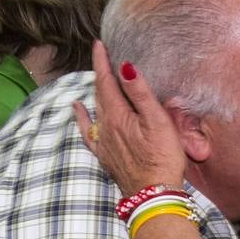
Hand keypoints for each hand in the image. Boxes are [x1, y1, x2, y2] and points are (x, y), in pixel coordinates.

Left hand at [73, 40, 187, 195]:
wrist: (153, 194)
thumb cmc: (162, 158)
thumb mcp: (157, 121)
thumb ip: (140, 93)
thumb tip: (125, 66)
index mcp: (118, 114)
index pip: (106, 80)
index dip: (102, 61)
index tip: (98, 44)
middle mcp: (106, 126)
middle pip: (99, 93)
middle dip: (99, 72)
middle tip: (101, 55)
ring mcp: (104, 142)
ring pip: (95, 109)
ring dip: (96, 91)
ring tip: (97, 77)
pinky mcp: (106, 155)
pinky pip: (88, 132)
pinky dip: (81, 118)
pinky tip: (77, 110)